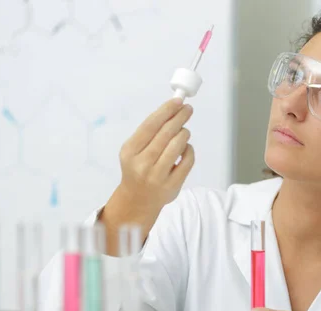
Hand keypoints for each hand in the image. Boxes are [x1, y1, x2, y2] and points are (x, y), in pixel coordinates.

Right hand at [100, 98, 194, 254]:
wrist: (138, 199)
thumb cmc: (138, 167)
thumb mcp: (134, 150)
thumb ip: (149, 133)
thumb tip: (172, 109)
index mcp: (130, 151)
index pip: (150, 125)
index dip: (165, 111)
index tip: (177, 101)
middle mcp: (142, 163)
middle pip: (166, 134)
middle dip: (179, 118)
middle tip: (188, 109)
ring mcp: (158, 175)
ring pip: (178, 145)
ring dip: (184, 133)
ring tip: (184, 131)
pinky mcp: (173, 185)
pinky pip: (188, 160)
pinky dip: (189, 150)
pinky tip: (186, 148)